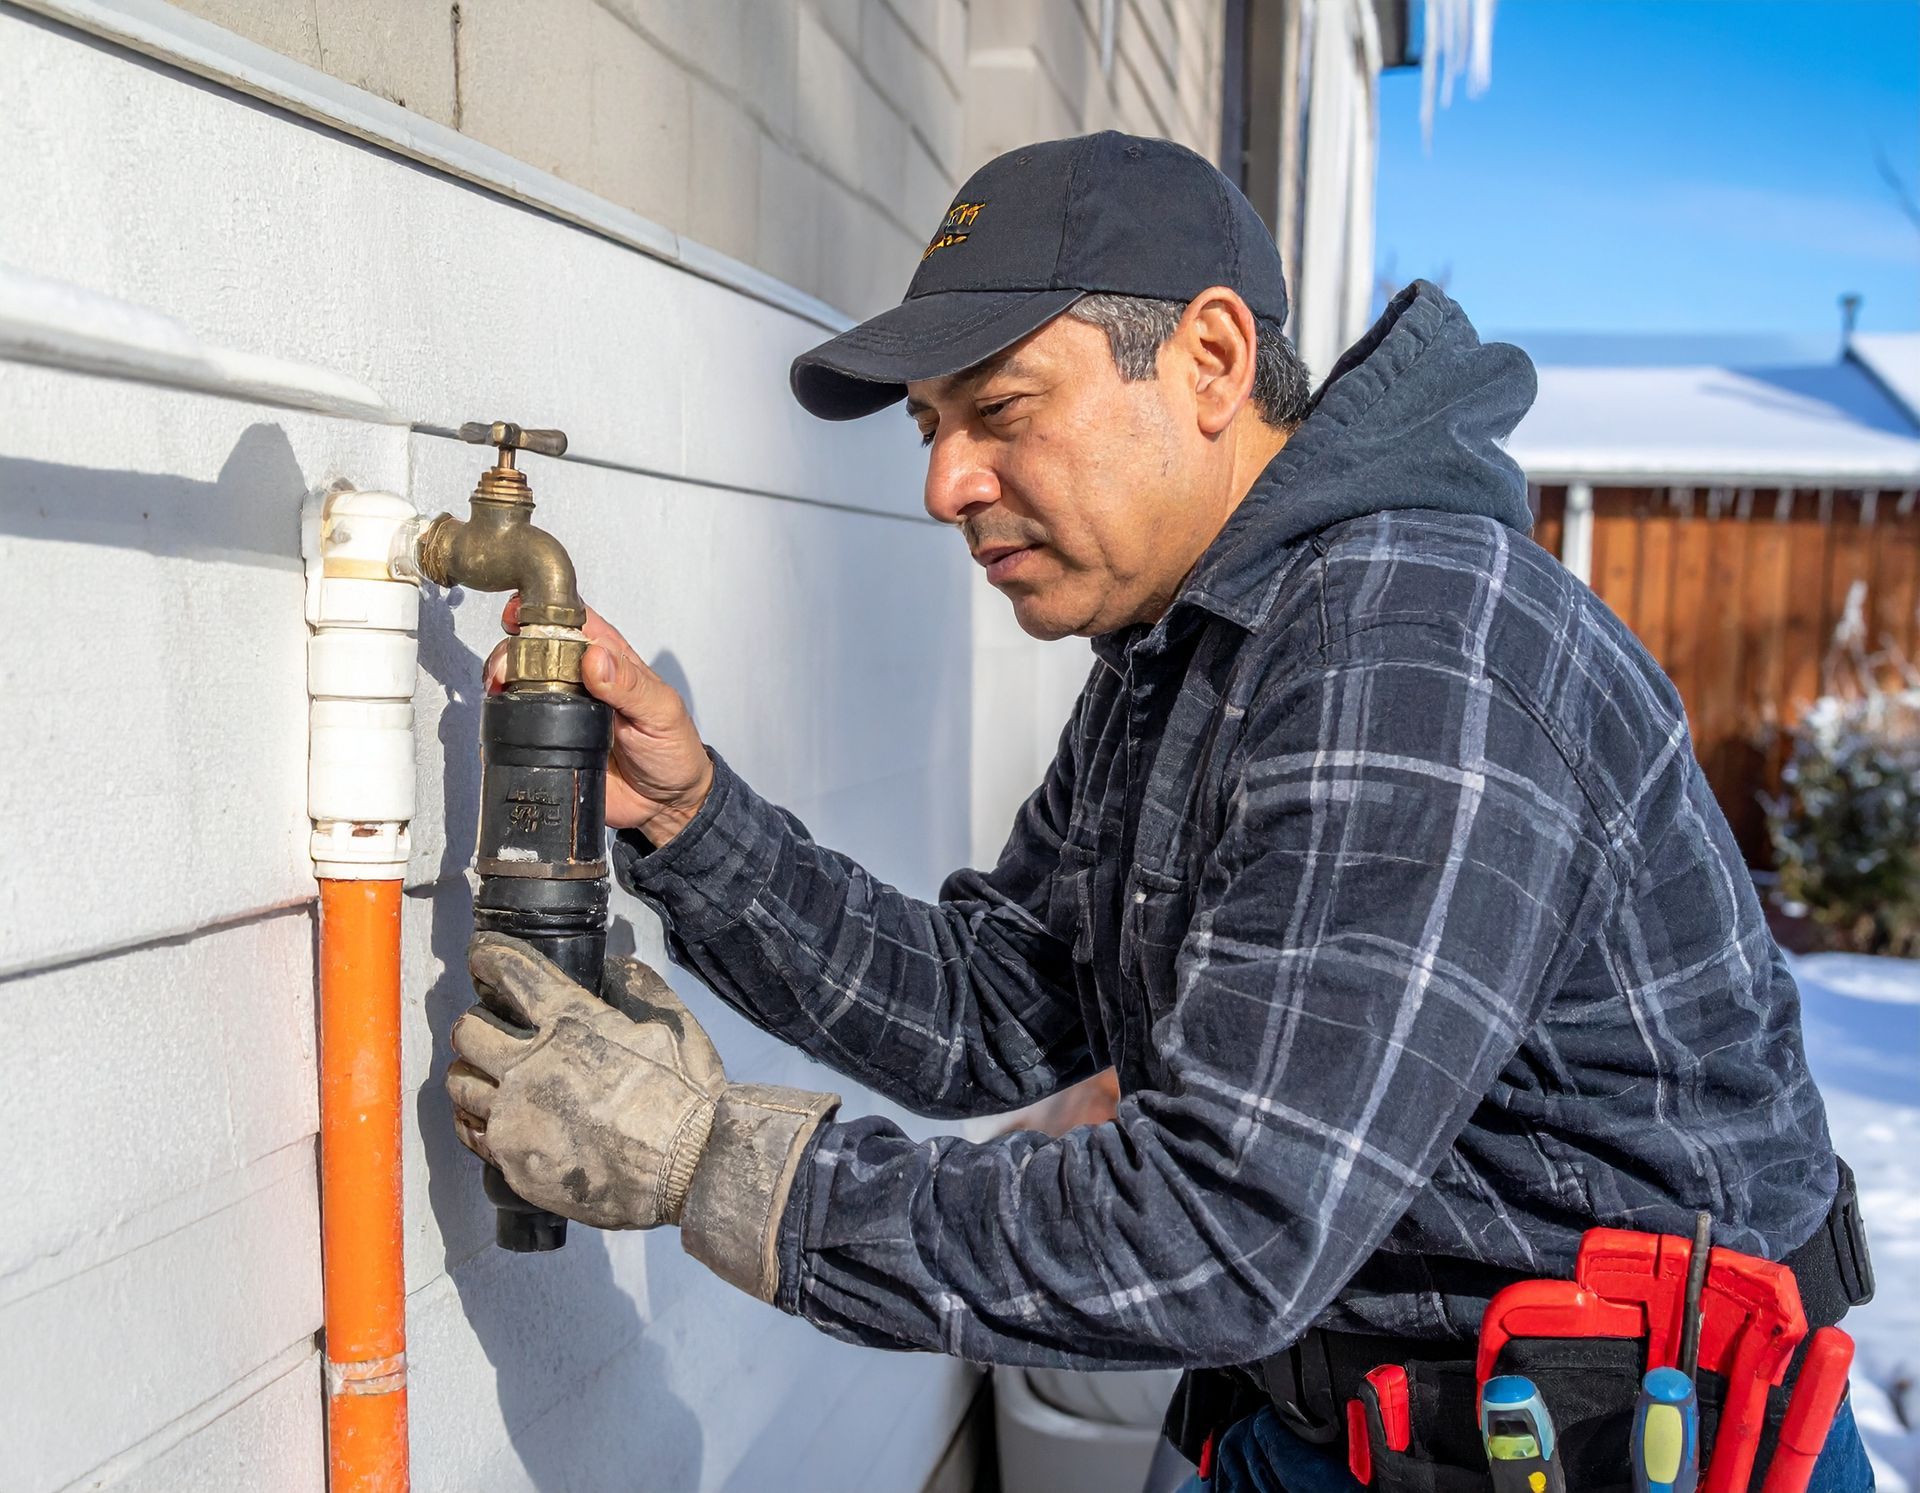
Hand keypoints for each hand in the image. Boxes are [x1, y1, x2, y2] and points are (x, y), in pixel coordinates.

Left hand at [447, 934, 839, 1300]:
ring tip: (484, 1075)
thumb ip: (640, 989)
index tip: (481, 958)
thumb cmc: (686, 1099)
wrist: (688, 1172)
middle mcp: (531, 1065)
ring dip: (469, 1072)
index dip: (488, 958)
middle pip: (468, 1030)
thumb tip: (614, 968)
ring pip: (460, 1083)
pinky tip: (486, 1117)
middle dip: (474, 1023)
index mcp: (572, 1024)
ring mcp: (515, 1116)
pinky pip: (469, 1132)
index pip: (511, 973)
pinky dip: (472, 1118)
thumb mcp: (675, 1027)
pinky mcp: (511, 1160)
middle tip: (486, 1028)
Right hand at [487, 597, 713, 845]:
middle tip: (509, 666)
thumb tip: (596, 658)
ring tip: (499, 687)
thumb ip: (631, 686)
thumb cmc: (673, 750)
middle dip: (515, 648)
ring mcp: (561, 708)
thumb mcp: (662, 712)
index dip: (546, 610)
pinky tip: (500, 716)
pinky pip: (517, 722)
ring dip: (503, 677)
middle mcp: (582, 679)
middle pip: (536, 646)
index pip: (575, 619)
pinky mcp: (547, 740)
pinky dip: (501, 715)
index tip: (522, 613)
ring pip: (520, 679)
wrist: (665, 803)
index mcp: (611, 660)